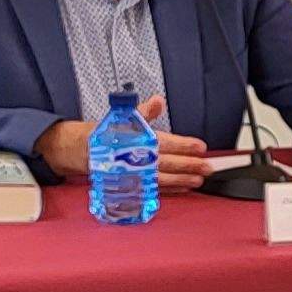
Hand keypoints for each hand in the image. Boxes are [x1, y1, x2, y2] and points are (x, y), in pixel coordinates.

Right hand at [36, 99, 207, 185]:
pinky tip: (184, 188)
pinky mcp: (133, 185)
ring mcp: (135, 174)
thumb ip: (144, 112)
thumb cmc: (108, 134)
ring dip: (183, 180)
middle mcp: (137, 159)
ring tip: (199, 181)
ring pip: (163, 179)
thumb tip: (158, 101)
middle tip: (207, 167)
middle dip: (189, 166)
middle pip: (168, 163)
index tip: (200, 147)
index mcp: (138, 140)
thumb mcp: (125, 117)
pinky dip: (170, 190)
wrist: (83, 151)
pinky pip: (154, 189)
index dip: (184, 145)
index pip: (165, 142)